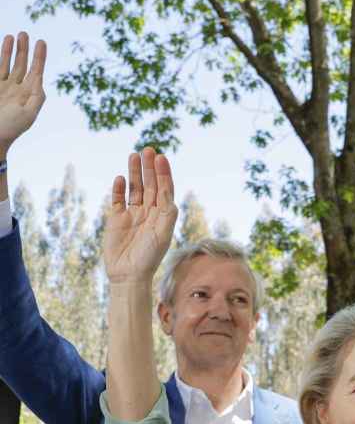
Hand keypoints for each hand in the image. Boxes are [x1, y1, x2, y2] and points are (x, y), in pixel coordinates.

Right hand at [0, 32, 46, 155]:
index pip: (36, 71)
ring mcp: (4, 86)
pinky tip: (2, 47)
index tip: (41, 41)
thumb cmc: (11, 127)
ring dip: (10, 50)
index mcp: (29, 94)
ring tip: (13, 36)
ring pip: (8, 64)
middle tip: (24, 33)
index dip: (39, 56)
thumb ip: (36, 97)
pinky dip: (0, 58)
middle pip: (23, 64)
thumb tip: (40, 81)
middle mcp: (17, 88)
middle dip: (24, 49)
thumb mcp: (28, 114)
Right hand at [104, 148, 177, 283]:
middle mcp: (149, 212)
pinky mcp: (116, 219)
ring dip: (135, 173)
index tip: (161, 158)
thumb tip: (169, 195)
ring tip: (134, 155)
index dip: (163, 173)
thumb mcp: (162, 234)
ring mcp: (132, 214)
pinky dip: (119, 189)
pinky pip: (118, 200)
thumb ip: (167, 214)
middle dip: (149, 167)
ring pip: (135, 188)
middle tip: (148, 149)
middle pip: (150, 184)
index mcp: (163, 215)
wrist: (128, 274)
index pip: (164, 189)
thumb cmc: (150, 256)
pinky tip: (121, 178)